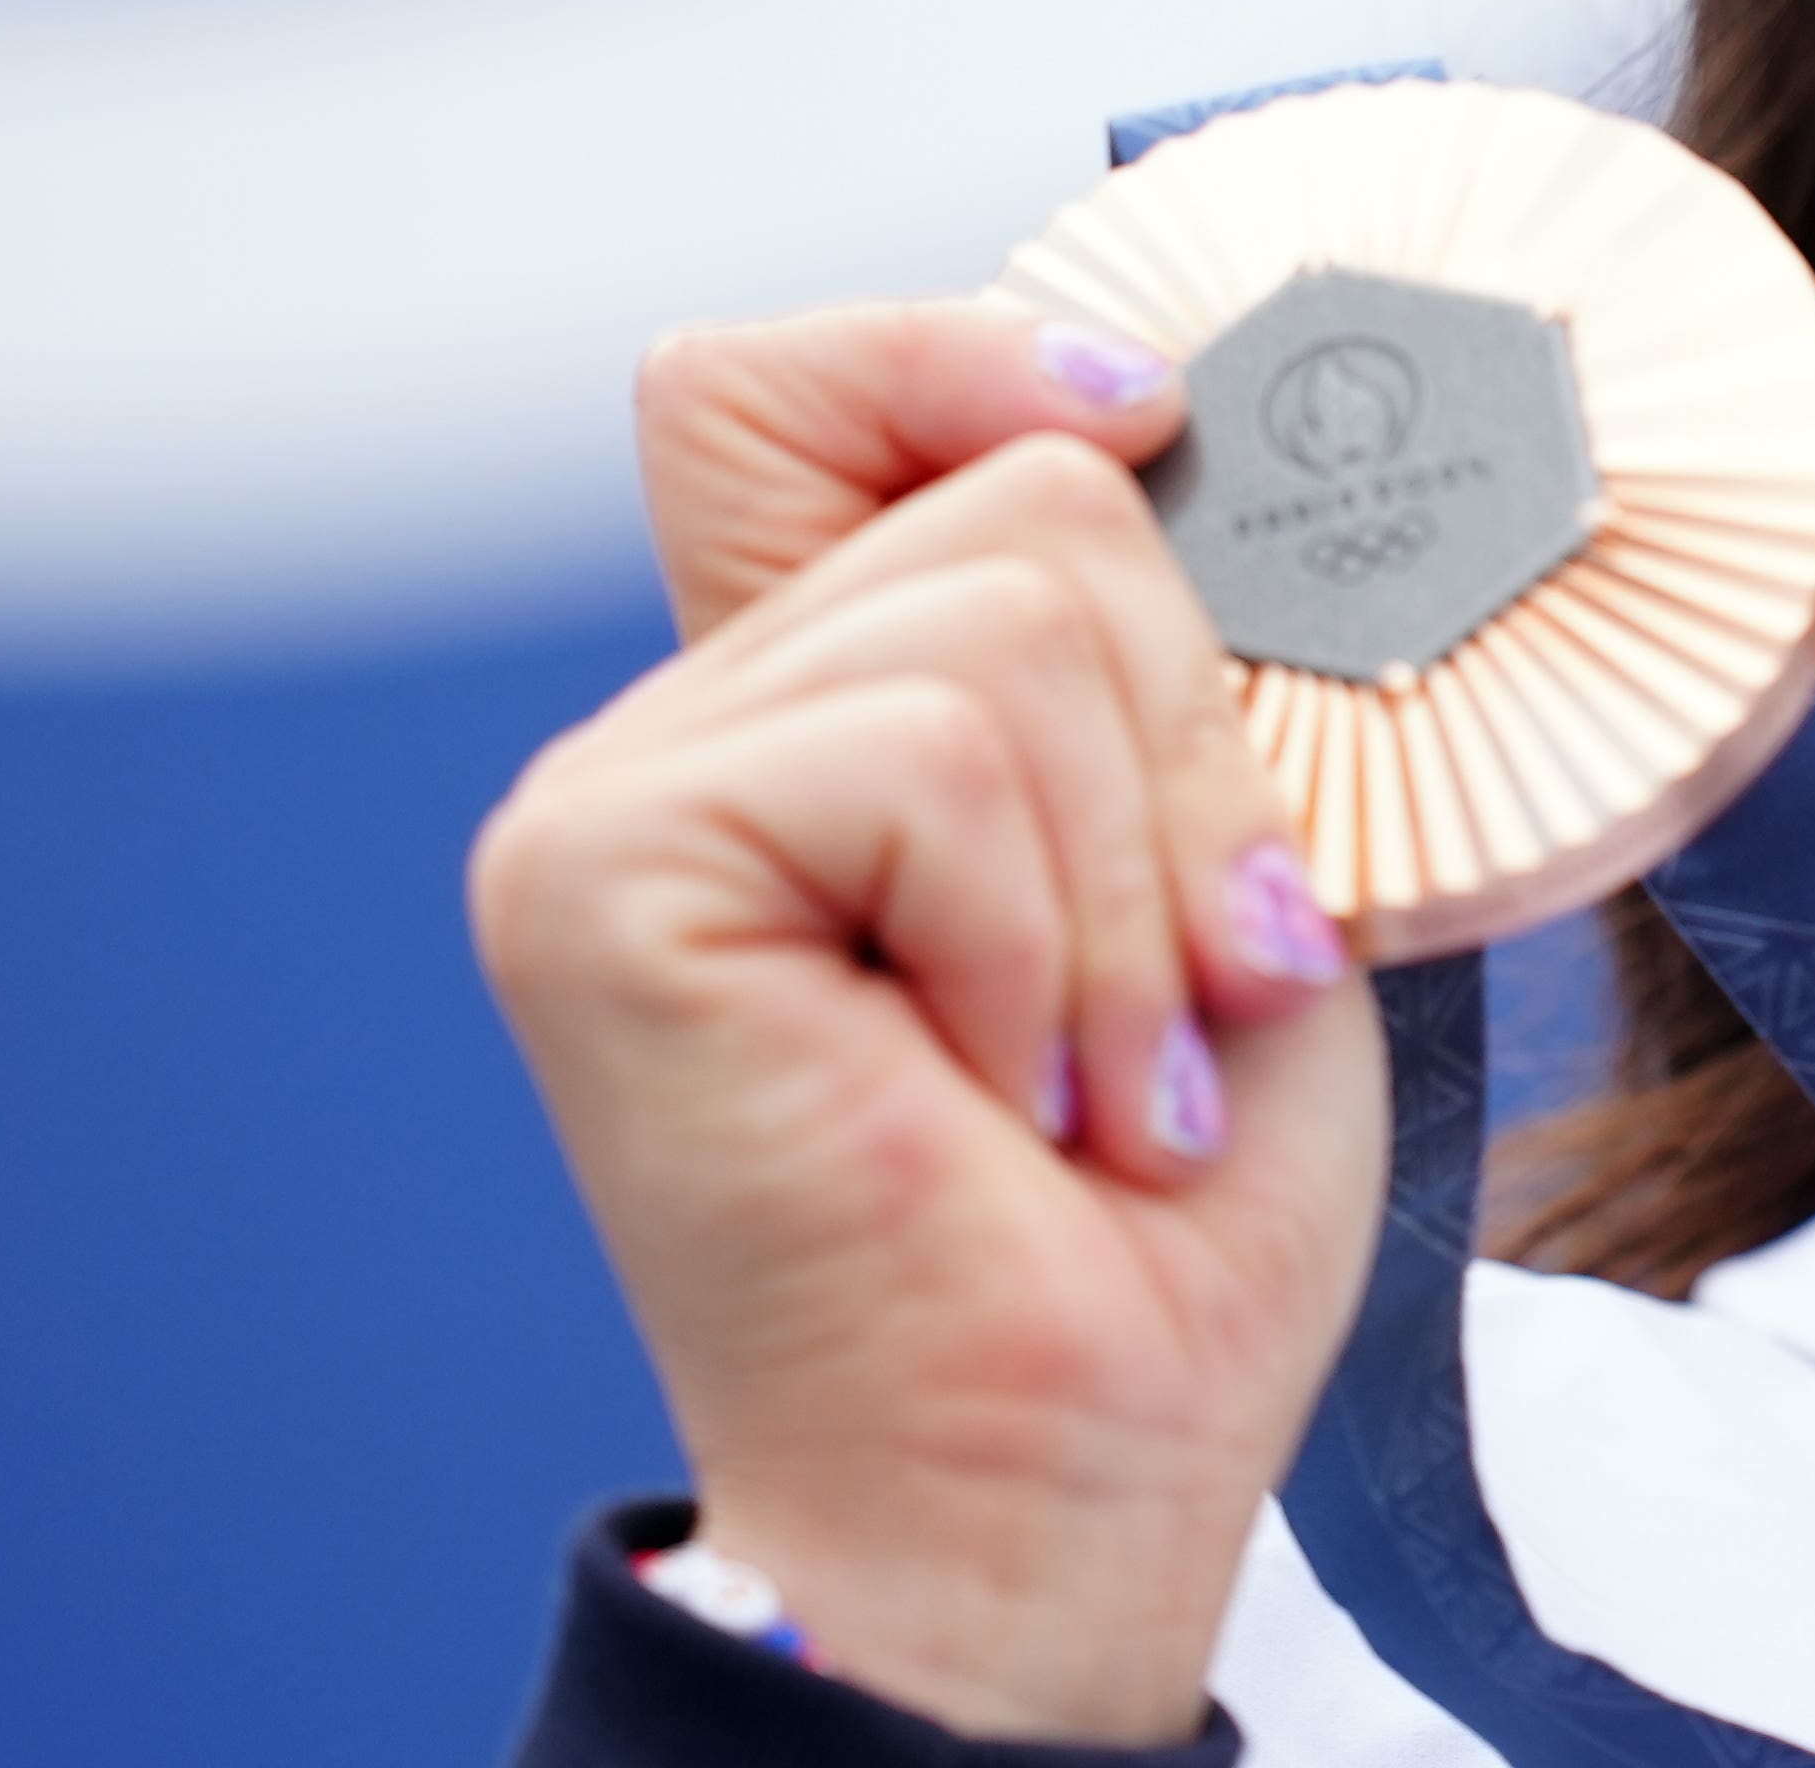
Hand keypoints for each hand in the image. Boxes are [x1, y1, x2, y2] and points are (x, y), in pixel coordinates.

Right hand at [473, 303, 1382, 1741]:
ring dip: (1136, 877)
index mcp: (822, 701)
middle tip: (1177, 988)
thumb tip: (1162, 414)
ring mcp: (618, 797)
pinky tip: (1004, 1096)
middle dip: (1190, 741)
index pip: (807, 373)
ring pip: (1011, 611)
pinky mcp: (598, 872)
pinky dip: (1039, 935)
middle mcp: (690, 724)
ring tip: (1103, 1071)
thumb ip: (1150, 642)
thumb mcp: (1216, 848)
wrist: (1079, 1462)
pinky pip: (929, 753)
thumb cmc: (1163, 1210)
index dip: (983, 353)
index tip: (1147, 429)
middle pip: (1021, 487)